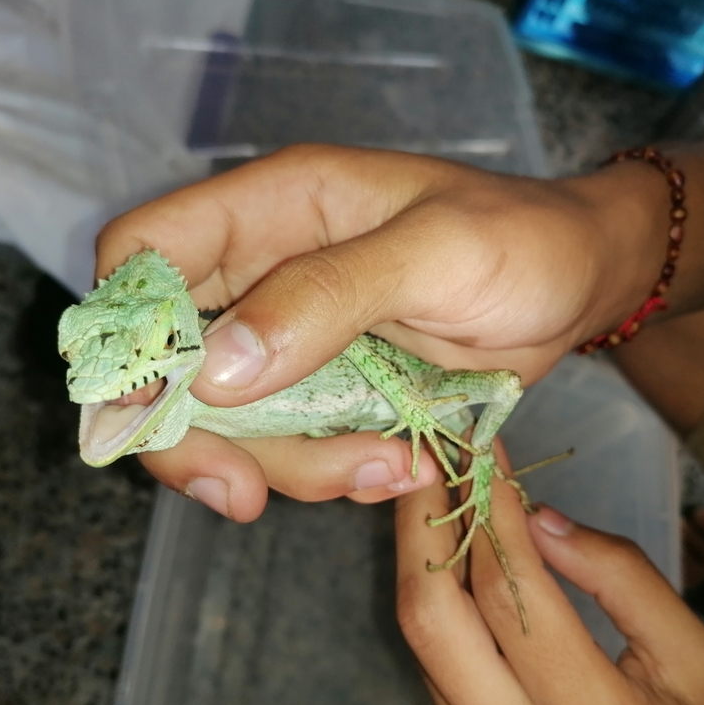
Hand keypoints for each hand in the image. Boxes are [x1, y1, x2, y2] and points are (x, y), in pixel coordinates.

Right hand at [95, 145, 664, 518]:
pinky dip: (332, 475)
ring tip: (386, 466)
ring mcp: (291, 340)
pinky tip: (398, 468)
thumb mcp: (438, 252)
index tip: (157, 408)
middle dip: (196, 440)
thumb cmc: (521, 241)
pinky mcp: (326, 391)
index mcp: (273, 209)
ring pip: (229, 424)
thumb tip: (214, 370)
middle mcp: (263, 273)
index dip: (125, 330)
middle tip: (241, 496)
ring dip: (290, 467)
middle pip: (167, 363)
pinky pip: (290, 449)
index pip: (143, 252)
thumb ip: (328, 295)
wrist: (578, 284)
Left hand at [395, 444, 703, 704]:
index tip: (484, 448)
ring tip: (435, 493)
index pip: (512, 588)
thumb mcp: (694, 663)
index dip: (491, 508)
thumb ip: (625, 581)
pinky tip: (451, 561)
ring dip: (422, 556)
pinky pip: (430, 664)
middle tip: (431, 459)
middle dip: (422, 523)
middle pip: (432, 616)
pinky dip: (437, 602)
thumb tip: (543, 519)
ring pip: (422, 638)